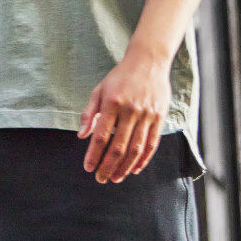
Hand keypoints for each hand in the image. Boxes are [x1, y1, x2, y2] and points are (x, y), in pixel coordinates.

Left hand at [77, 49, 170, 182]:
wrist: (148, 61)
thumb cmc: (120, 76)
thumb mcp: (99, 89)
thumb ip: (89, 112)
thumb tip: (81, 135)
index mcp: (112, 103)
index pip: (102, 135)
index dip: (94, 154)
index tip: (88, 168)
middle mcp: (130, 110)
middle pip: (118, 146)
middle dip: (108, 166)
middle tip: (101, 179)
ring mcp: (146, 115)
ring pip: (136, 149)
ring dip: (125, 167)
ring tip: (116, 178)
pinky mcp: (159, 117)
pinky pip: (151, 144)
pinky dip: (143, 160)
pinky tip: (134, 169)